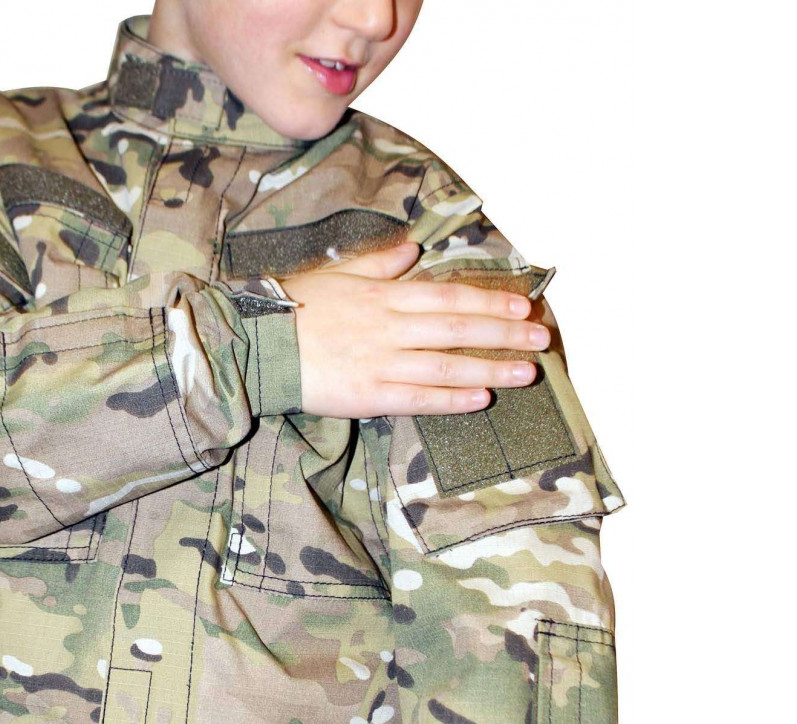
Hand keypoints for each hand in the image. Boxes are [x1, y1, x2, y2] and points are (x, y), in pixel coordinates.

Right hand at [278, 241, 550, 418]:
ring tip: (526, 373)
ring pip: (445, 365)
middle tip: (541, 340)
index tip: (524, 306)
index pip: (448, 297)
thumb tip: (413, 250)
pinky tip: (479, 399)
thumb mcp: (336, 274)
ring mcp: (379, 363)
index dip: (489, 302)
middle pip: (457, 330)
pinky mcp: (366, 395)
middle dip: (503, 335)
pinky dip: (450, 399)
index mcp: (383, 295)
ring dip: (489, 368)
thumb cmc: (291, 307)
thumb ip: (378, 262)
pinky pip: (416, 398)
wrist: (254, 344)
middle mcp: (388, 327)